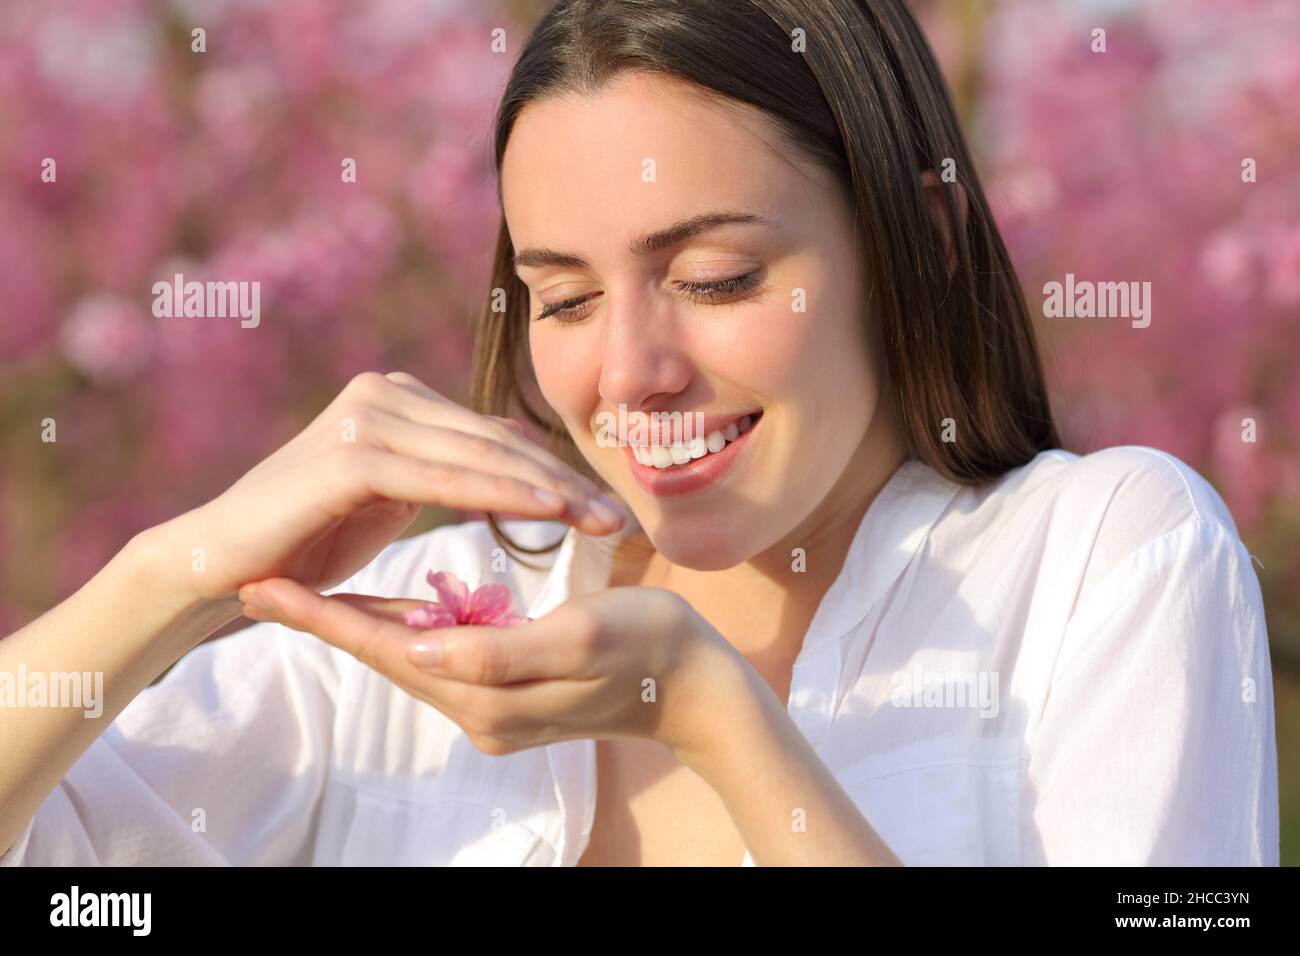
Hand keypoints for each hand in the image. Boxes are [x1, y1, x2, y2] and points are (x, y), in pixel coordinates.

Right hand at [143, 371, 628, 604]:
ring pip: (481, 456)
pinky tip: (552, 512)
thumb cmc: (307, 541)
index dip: (554, 472)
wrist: (219, 563)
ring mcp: (368, 416)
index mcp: (399, 399)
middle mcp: (386, 393)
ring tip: (605, 520)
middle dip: (567, 481)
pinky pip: (445, 479)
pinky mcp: (352, 452)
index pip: (494, 437)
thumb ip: (444, 476)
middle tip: (624, 519)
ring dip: (551, 490)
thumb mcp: (391, 499)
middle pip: (497, 441)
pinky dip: (503, 496)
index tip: (606, 507)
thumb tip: (510, 473)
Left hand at [237, 577, 745, 758]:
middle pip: (386, 656)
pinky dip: (408, 629)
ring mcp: (493, 706)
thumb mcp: (583, 637)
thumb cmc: (654, 648)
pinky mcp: (508, 694)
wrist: (699, 691)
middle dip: (324, 617)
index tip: (262, 589)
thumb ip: (501, 647)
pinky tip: (388, 607)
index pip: (389, 650)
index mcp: (490, 694)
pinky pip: (442, 658)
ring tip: (301, 589)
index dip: (325, 616)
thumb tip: (419, 646)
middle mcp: (479, 709)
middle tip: (257, 583)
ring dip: (358, 622)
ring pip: (409, 656)